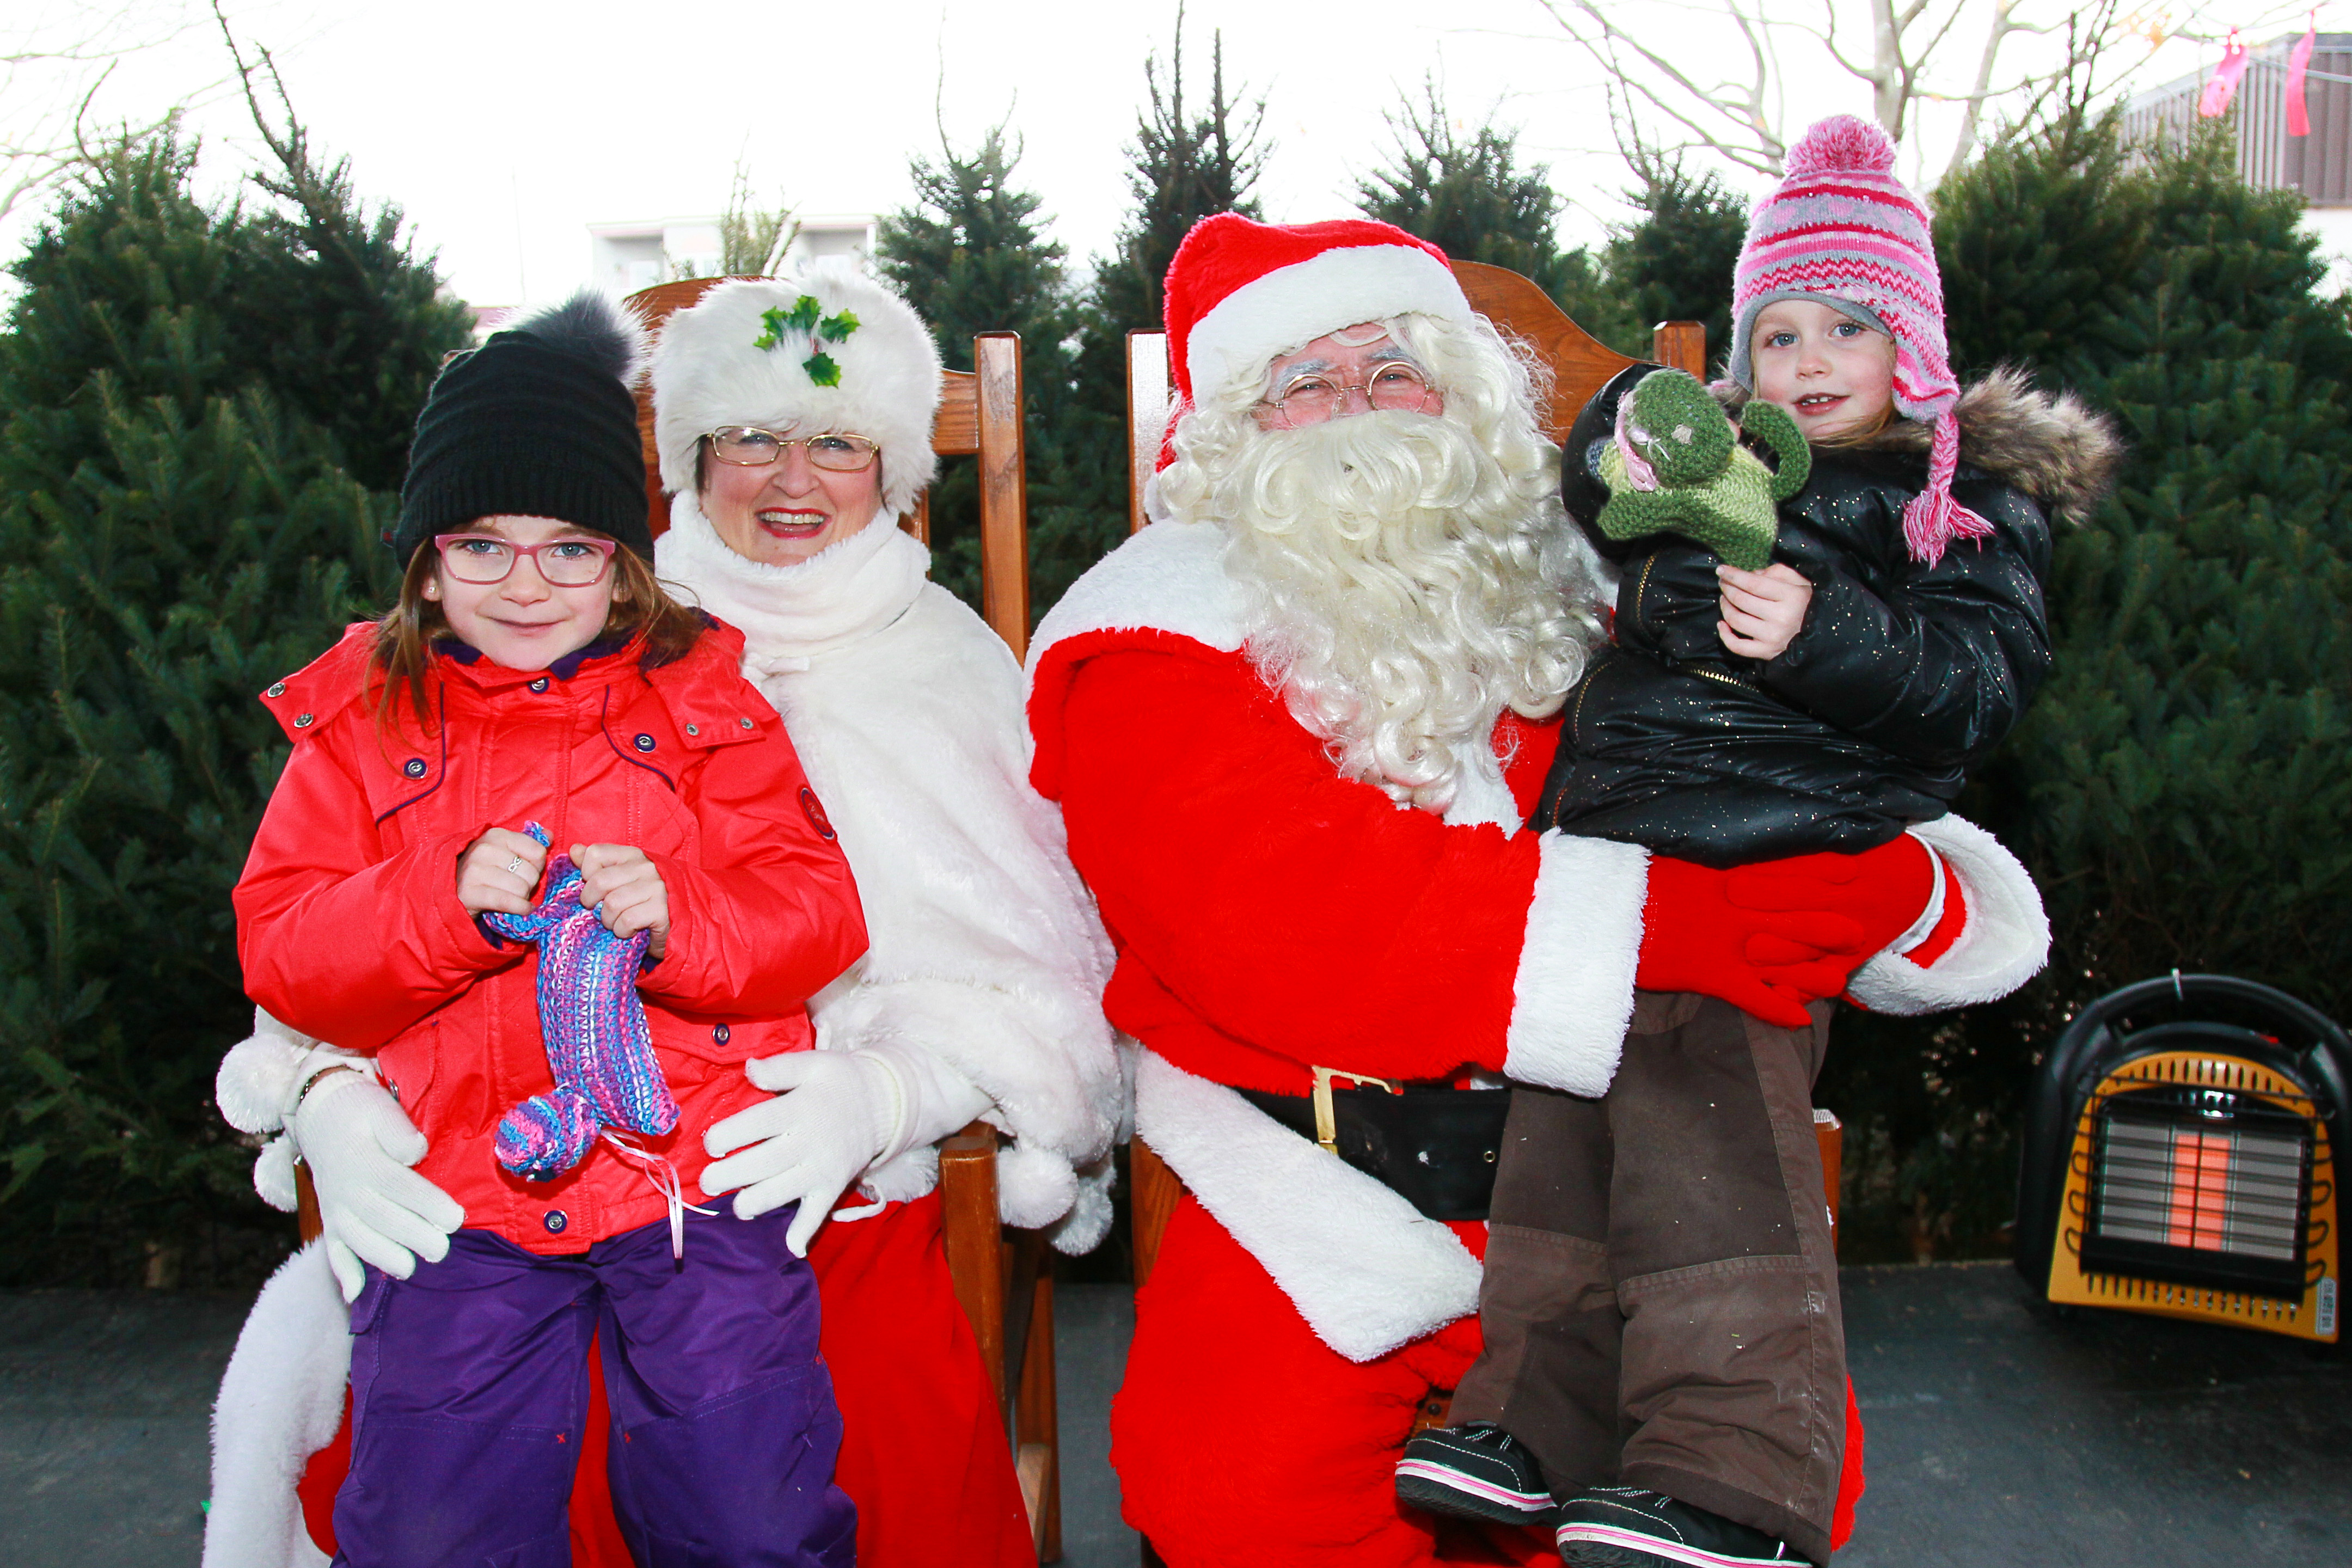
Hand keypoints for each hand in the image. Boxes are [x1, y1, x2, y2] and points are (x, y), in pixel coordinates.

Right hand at [289, 1068, 465, 1301]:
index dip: (427, 1204)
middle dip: (413, 1237)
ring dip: (382, 1257)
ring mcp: (337, 1208)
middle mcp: (348, 1190)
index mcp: (365, 1161)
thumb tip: (415, 1153)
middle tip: (441, 1249)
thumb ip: (398, 1131)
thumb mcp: (380, 1108)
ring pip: (358, 1239)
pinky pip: (332, 1249)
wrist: (319, 1114)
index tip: (456, 1218)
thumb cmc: (360, 1110)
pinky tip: (355, 1294)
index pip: (400, 1186)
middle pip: (383, 1218)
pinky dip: (342, 1272)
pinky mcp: (330, 1219)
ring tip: (409, 1269)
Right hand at [456, 827, 546, 915]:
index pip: (538, 852)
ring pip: (521, 889)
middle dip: (529, 884)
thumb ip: (530, 843)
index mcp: (496, 835)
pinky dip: (520, 908)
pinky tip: (522, 909)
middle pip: (531, 873)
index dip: (537, 865)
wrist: (454, 890)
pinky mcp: (469, 893)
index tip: (525, 871)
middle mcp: (483, 849)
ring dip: (522, 897)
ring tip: (511, 896)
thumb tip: (549, 836)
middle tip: (516, 887)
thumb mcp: (507, 851)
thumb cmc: (488, 870)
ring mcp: (474, 870)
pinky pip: (508, 902)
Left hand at [572, 843, 669, 958]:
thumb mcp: (622, 879)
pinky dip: (622, 931)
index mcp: (633, 855)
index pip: (596, 853)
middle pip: (599, 881)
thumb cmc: (644, 901)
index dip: (586, 874)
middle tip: (601, 911)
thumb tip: (574, 850)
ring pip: (612, 904)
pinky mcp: (661, 910)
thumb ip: (598, 864)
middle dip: (592, 903)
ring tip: (617, 923)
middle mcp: (646, 868)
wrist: (680, 922)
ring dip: (608, 920)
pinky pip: (627, 921)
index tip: (595, 889)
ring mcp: (656, 888)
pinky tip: (629, 931)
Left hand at [700, 1050, 901, 1255]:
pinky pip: (817, 1214)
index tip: (711, 1143)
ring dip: (753, 1203)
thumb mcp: (814, 1063)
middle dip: (728, 1176)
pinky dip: (804, 1233)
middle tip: (707, 1182)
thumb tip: (749, 1069)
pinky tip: (790, 1247)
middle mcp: (808, 1142)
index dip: (727, 1136)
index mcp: (799, 1108)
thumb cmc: (840, 1082)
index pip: (756, 1124)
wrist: (885, 1103)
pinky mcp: (832, 1187)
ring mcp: (820, 1168)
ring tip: (738, 1205)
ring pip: (781, 1192)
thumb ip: (780, 1068)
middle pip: (761, 1163)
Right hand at [1637, 837, 1933, 1026]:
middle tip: (1858, 932)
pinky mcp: (1709, 973)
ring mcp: (1723, 940)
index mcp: (1721, 874)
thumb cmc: (1623, 882)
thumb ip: (1695, 860)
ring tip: (1840, 983)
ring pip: (1783, 955)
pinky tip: (1799, 1020)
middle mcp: (1732, 907)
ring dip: (1812, 971)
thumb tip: (1708, 854)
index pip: (1781, 869)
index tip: (1848, 869)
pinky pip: (1751, 994)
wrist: (1594, 910)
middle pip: (1792, 914)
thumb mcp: (1664, 858)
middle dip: (1827, 925)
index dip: (1818, 871)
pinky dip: (1776, 1008)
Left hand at [1717, 562, 1812, 659]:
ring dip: (1725, 607)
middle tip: (1723, 583)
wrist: (1825, 635)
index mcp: (1792, 597)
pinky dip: (1724, 635)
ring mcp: (1773, 637)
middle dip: (1727, 588)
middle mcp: (1781, 618)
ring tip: (1725, 599)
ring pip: (1736, 620)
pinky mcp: (1767, 653)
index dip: (1733, 575)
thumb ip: (1777, 572)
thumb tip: (1750, 574)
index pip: (1753, 583)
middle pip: (1741, 600)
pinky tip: (1722, 623)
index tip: (1721, 570)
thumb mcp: (1801, 582)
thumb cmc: (1809, 604)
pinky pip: (1737, 646)